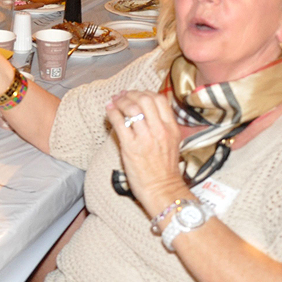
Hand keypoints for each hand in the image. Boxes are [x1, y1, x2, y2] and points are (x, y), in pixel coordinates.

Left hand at [106, 91, 185, 215]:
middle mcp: (160, 131)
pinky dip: (112, 112)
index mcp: (171, 128)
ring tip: (114, 101)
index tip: (136, 94)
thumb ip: (162, 126)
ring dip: (120, 101)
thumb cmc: (165, 169)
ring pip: (132, 108)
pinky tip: (109, 110)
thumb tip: (147, 111)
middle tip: (122, 95)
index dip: (146, 92)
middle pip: (145, 100)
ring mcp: (145, 138)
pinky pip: (119, 122)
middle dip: (131, 94)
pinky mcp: (130, 147)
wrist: (162, 189)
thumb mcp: (172, 143)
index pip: (160, 99)